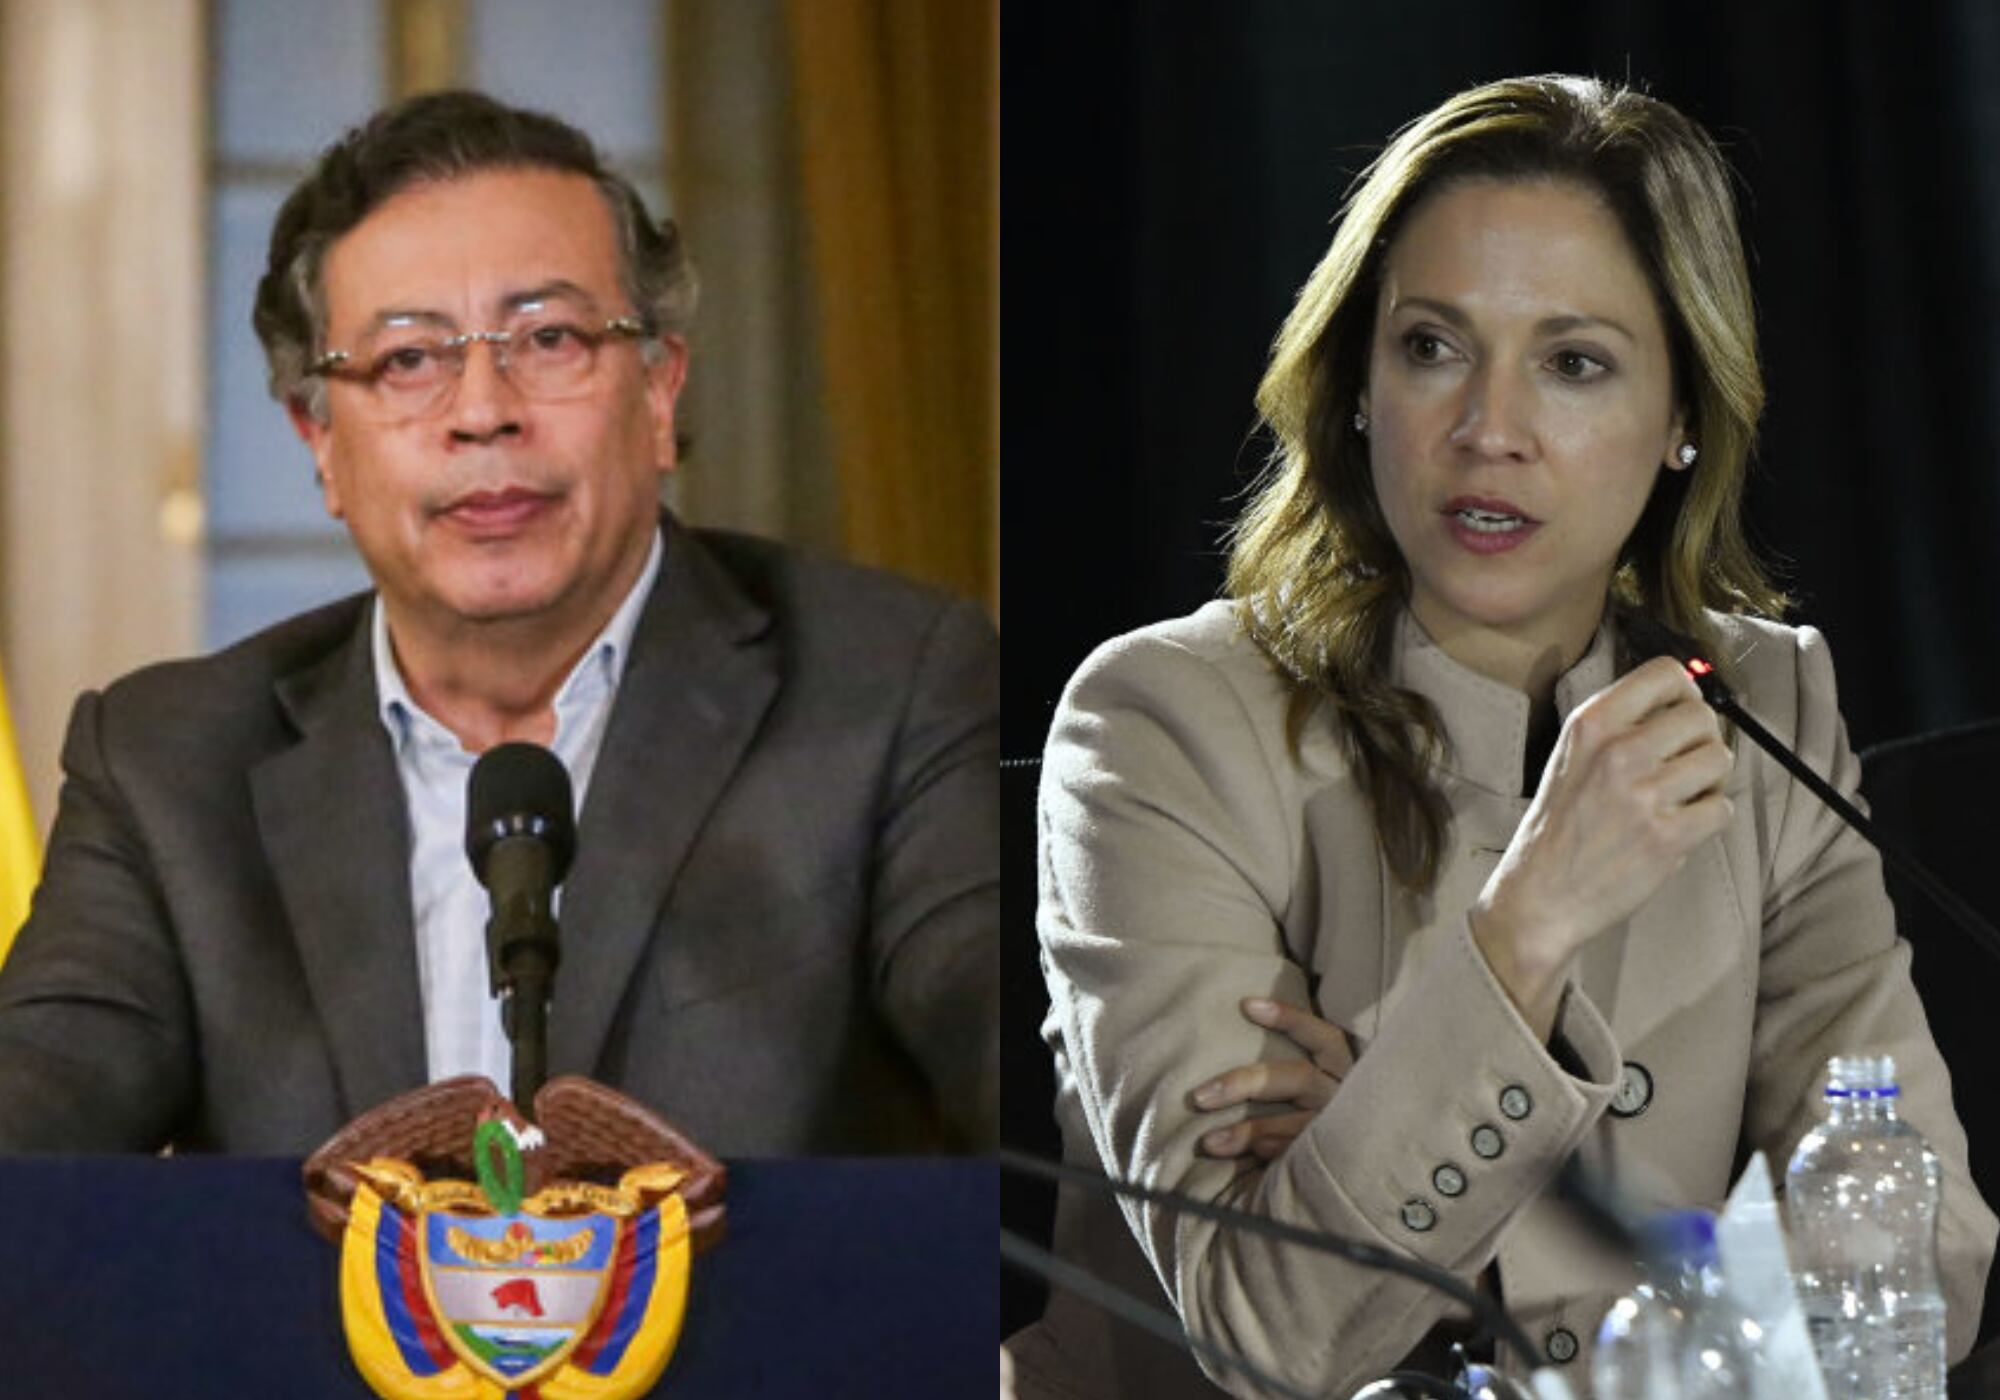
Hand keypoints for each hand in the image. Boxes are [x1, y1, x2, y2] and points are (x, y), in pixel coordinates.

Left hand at [1190, 998, 1355, 1159]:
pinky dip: (1266, 1154)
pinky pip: (1296, 1155)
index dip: (1290, 1018)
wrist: (1356, 1171)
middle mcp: (1344, 1096)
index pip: (1324, 1036)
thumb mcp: (1310, 1082)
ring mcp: (1341, 1130)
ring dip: (1247, 1132)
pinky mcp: (1333, 1161)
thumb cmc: (1314, 1109)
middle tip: (1200, 1096)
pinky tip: (1237, 1160)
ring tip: (1208, 1142)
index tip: (1246, 1005)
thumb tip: (1237, 1023)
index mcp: (1342, 1068)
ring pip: (1294, 1124)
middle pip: (1300, 1078)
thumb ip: (1284, 1064)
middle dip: (1246, 1083)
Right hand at [1473, 655, 1733, 1032]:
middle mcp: (1618, 752)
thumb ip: (1619, 725)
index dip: (1685, 693)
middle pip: (1703, 716)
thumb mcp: (1571, 756)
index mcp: (1591, 724)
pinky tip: (1679, 827)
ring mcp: (1644, 795)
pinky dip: (1708, 818)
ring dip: (1709, 779)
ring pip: (1720, 760)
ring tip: (1680, 797)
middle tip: (1681, 766)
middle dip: (1701, 740)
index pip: (1666, 673)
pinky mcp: (1667, 837)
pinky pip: (1721, 809)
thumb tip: (1684, 703)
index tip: (1677, 717)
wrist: (1540, 895)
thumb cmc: (1559, 826)